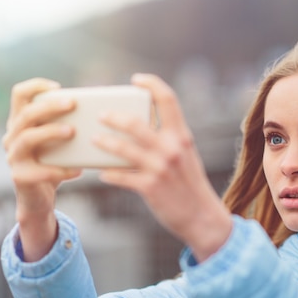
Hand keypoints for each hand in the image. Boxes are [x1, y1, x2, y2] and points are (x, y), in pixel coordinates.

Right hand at [3, 78, 82, 260]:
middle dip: (50, 106)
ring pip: (27, 138)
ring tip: (72, 132)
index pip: (19, 94)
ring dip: (50, 132)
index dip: (36, 86)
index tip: (58, 87)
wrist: (39, 200)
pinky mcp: (20, 177)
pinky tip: (77, 170)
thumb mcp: (56, 142)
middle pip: (26, 114)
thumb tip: (101, 112)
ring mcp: (13, 157)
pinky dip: (61, 170)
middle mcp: (11, 137)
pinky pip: (40, 170)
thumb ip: (65, 125)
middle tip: (72, 104)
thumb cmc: (52, 164)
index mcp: (19, 123)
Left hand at [95, 74, 232, 260]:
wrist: (202, 217)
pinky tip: (102, 173)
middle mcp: (171, 148)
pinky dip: (109, 174)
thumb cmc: (191, 185)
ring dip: (105, 142)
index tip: (137, 80)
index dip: (151, 84)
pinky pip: (121, 176)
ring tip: (94, 140)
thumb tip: (142, 128)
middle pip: (135, 122)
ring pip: (123, 148)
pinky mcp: (150, 187)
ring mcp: (160, 168)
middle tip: (102, 115)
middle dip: (114, 116)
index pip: (168, 99)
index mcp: (182, 136)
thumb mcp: (186, 156)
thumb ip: (169, 140)